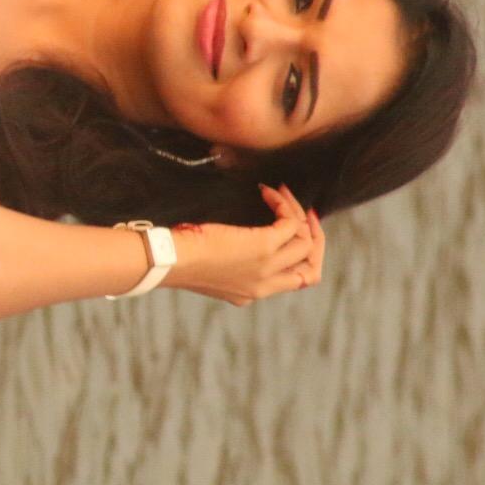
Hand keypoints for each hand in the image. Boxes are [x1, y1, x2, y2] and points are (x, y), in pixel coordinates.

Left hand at [164, 184, 325, 306]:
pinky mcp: (263, 247)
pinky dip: (283, 203)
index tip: (297, 231)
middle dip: (313, 238)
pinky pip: (290, 222)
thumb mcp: (212, 268)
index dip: (304, 256)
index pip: (297, 281)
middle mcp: (265, 285)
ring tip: (281, 194)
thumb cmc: (180, 258)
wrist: (170, 261)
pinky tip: (267, 191)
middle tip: (303, 212)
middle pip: (311, 269)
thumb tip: (241, 240)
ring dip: (297, 213)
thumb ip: (234, 263)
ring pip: (305, 242)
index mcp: (253, 292)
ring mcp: (267, 267)